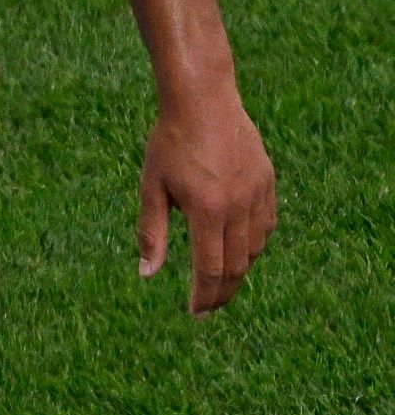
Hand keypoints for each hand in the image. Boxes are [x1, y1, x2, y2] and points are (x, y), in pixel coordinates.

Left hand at [137, 102, 275, 314]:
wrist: (203, 101)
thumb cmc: (169, 142)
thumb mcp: (151, 186)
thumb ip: (151, 232)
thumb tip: (147, 274)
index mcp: (207, 210)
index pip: (210, 270)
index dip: (204, 297)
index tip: (195, 313)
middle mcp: (238, 207)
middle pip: (237, 267)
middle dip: (222, 292)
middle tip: (207, 307)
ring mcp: (258, 195)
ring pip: (254, 248)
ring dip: (238, 269)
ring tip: (218, 279)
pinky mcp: (267, 183)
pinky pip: (265, 226)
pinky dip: (253, 244)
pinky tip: (237, 248)